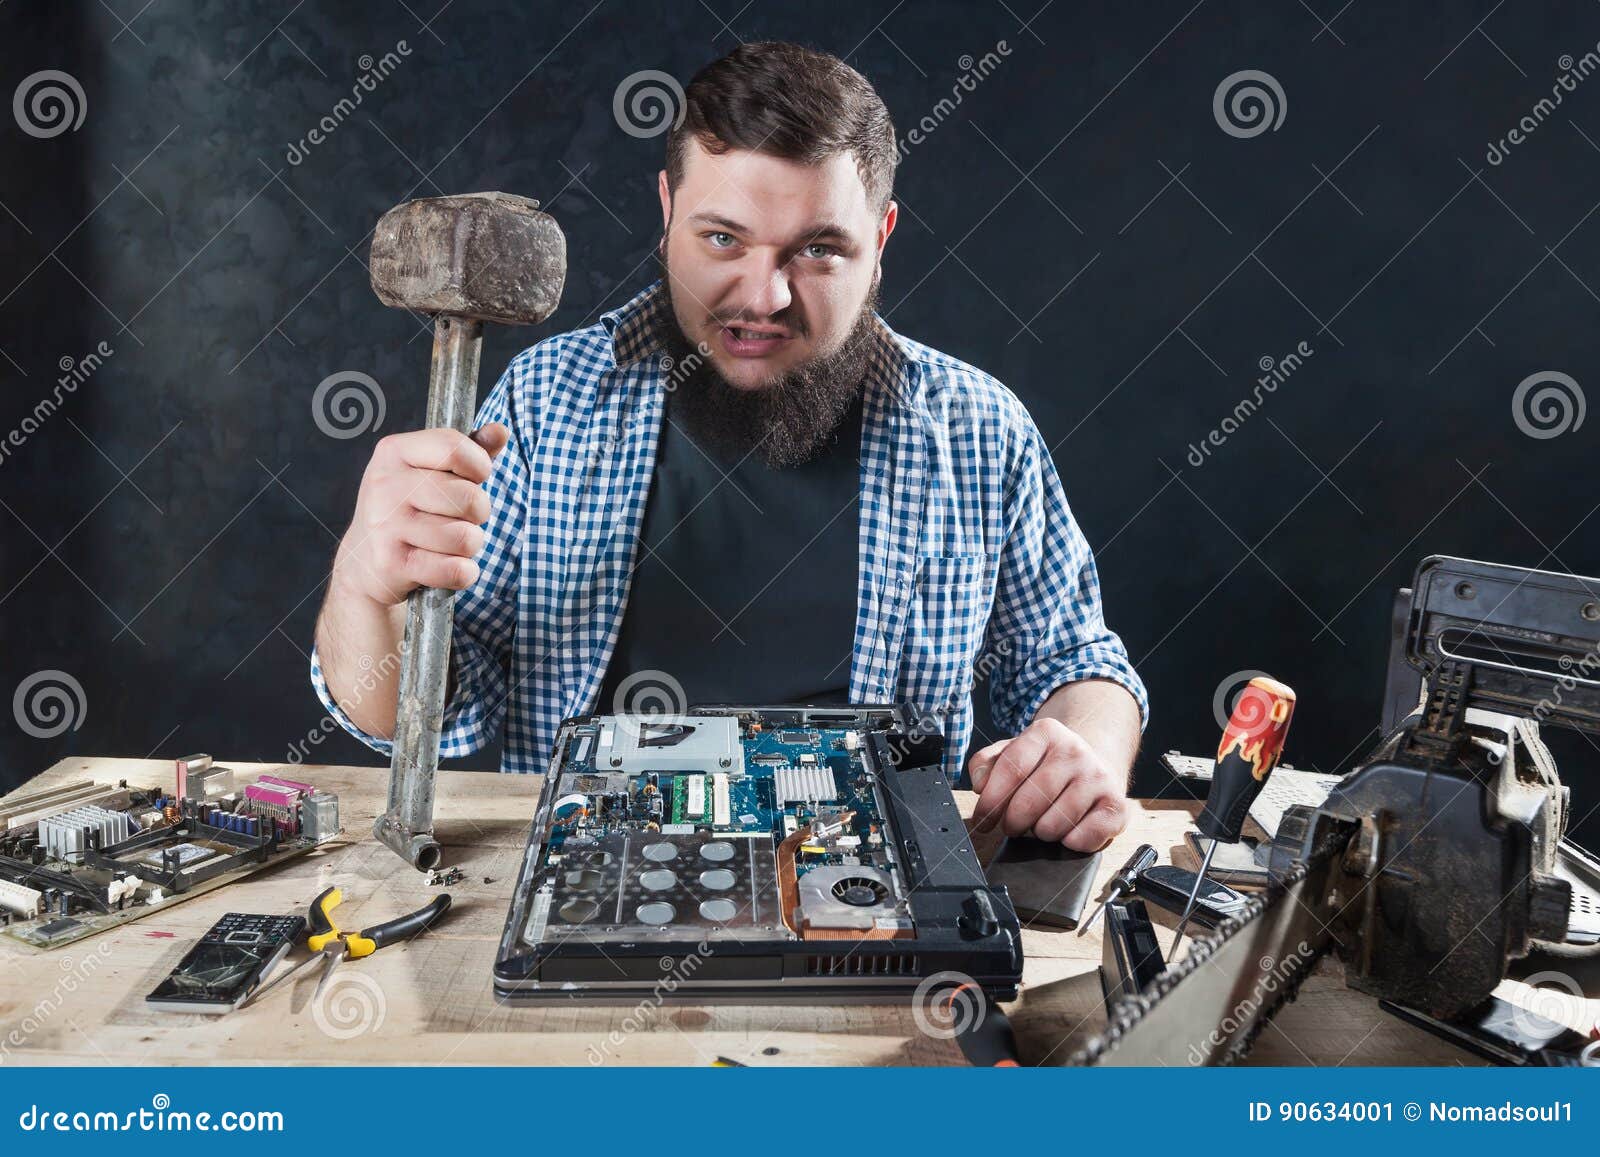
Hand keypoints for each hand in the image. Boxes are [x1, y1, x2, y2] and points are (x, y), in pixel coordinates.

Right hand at [330, 423, 509, 607]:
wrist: (363, 560)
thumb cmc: (409, 507)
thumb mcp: (431, 470)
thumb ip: (469, 450)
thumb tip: (500, 431)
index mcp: (394, 451)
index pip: (455, 448)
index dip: (479, 466)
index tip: (473, 478)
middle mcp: (385, 485)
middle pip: (469, 498)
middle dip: (478, 512)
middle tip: (458, 517)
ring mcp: (385, 525)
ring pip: (465, 537)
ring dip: (468, 545)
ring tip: (447, 542)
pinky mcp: (392, 564)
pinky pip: (456, 569)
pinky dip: (463, 573)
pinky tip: (444, 565)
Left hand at [967, 717, 1129, 850]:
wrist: (1098, 764)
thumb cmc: (1049, 764)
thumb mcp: (1015, 751)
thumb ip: (988, 763)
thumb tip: (980, 784)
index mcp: (1046, 732)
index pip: (1012, 768)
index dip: (992, 800)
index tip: (983, 820)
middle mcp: (1076, 751)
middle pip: (1030, 800)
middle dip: (1013, 822)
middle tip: (1012, 826)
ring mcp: (1098, 777)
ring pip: (1054, 823)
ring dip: (1040, 833)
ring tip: (1041, 824)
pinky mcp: (1117, 805)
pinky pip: (1083, 838)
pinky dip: (1069, 842)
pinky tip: (1067, 831)